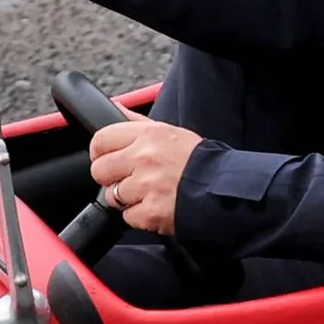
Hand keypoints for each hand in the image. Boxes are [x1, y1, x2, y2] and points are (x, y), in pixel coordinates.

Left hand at [86, 117, 199, 236]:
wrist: (223, 189)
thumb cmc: (197, 160)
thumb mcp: (169, 131)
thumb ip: (137, 122)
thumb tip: (114, 107)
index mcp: (147, 135)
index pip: (101, 140)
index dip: (99, 152)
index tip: (105, 158)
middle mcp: (144, 159)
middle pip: (100, 171)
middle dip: (110, 177)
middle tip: (128, 178)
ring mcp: (146, 187)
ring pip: (113, 196)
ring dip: (127, 198)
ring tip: (148, 193)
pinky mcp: (150, 212)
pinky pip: (129, 216)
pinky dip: (140, 215)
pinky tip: (156, 206)